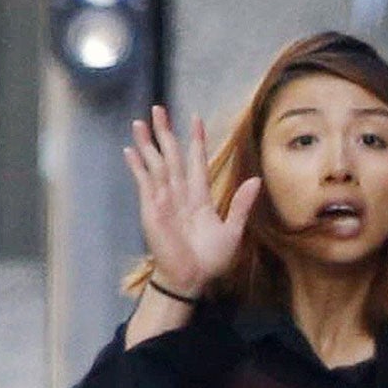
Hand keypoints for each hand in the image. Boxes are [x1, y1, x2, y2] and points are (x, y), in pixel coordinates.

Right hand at [124, 106, 260, 297]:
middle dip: (165, 132)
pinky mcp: (151, 208)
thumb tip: (256, 181)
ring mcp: (164, 199)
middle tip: (158, 108)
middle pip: (171, 155)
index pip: (196, 161)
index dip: (196, 140)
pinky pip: (144, 182)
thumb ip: (241, 205)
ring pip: (156, 164)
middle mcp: (180, 194)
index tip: (194, 118)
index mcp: (200, 197)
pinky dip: (137, 166)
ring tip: (139, 122)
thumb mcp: (232, 231)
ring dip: (147, 143)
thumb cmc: (210, 260)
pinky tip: (130, 150)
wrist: (190, 279)